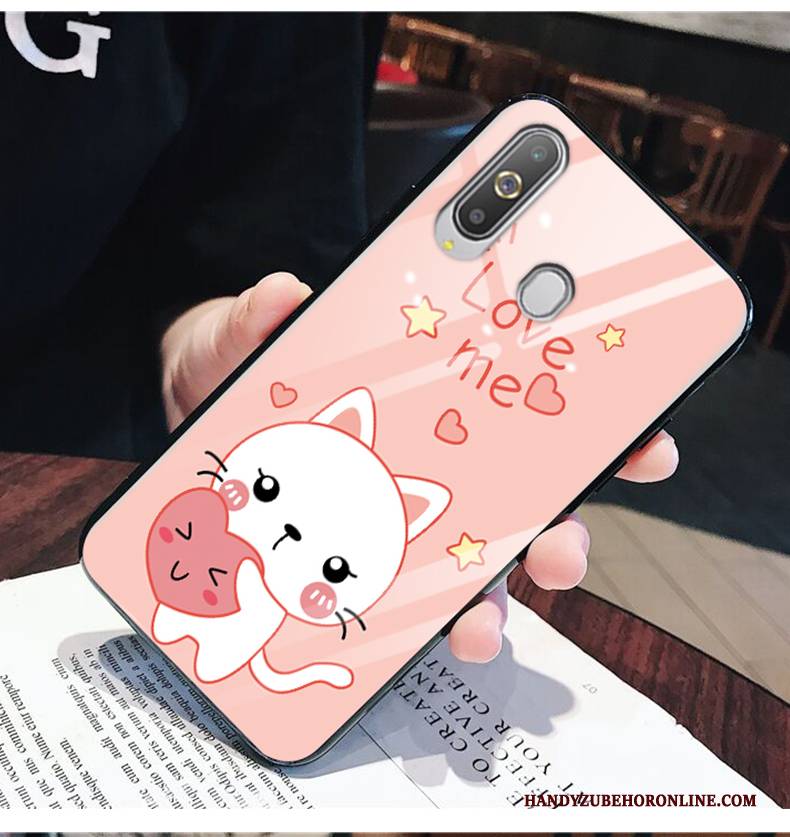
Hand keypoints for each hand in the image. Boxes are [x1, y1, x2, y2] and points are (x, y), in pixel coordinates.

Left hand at [161, 272, 678, 662]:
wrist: (188, 414)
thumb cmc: (240, 369)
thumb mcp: (243, 335)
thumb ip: (262, 314)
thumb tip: (285, 291)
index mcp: (433, 402)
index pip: (530, 415)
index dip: (599, 430)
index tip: (645, 444)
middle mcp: (434, 465)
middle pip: (521, 505)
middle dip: (558, 534)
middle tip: (561, 552)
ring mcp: (399, 522)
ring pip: (472, 570)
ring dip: (491, 602)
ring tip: (478, 626)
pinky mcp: (356, 567)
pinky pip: (402, 606)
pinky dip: (415, 628)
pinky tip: (412, 643)